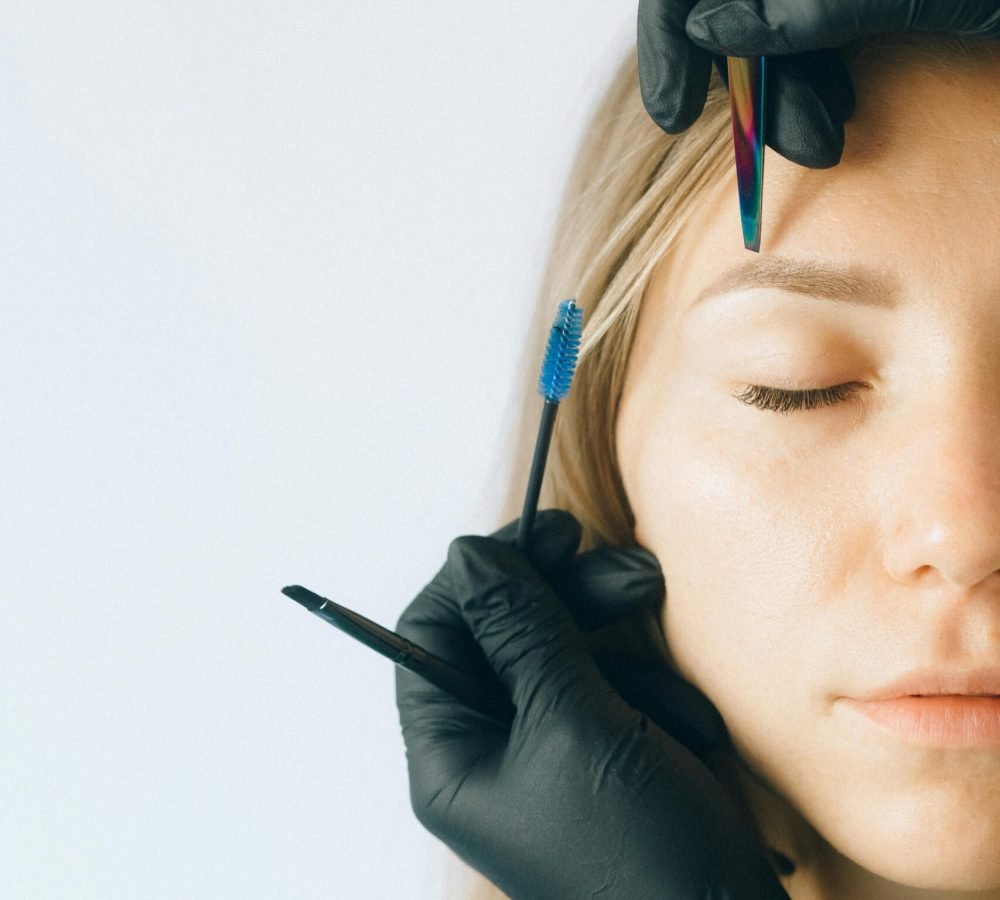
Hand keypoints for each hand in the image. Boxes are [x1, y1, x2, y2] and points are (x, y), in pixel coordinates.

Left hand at [395, 509, 788, 898]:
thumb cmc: (637, 850)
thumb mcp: (573, 723)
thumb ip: (523, 630)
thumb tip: (469, 554)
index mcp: (454, 751)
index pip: (432, 633)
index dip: (480, 578)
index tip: (540, 538)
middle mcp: (493, 746)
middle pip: (505, 632)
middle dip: (567, 595)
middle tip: (625, 568)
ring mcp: (553, 749)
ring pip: (566, 650)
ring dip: (622, 644)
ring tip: (670, 672)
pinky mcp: (608, 751)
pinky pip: (615, 686)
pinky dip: (655, 692)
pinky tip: (689, 729)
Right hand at [638, 0, 999, 167]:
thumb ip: (810, 1)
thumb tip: (708, 26)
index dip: (671, 32)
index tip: (675, 111)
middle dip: (752, 79)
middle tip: (794, 148)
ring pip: (771, 22)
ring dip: (787, 89)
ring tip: (831, 139)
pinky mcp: (863, 1)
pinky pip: (809, 29)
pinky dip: (815, 74)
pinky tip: (845, 109)